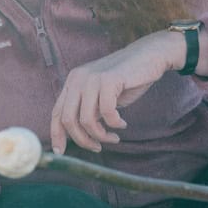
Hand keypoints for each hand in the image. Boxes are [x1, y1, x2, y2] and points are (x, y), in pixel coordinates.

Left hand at [50, 30, 183, 154]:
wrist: (150, 55)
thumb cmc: (127, 80)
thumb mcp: (101, 97)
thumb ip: (88, 111)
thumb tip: (78, 136)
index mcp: (72, 83)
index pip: (57, 113)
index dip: (57, 134)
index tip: (61, 152)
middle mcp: (77, 79)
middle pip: (68, 119)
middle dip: (82, 139)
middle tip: (97, 147)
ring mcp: (91, 78)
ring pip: (86, 119)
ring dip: (101, 135)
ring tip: (114, 137)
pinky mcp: (108, 79)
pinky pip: (106, 112)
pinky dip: (114, 123)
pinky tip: (122, 123)